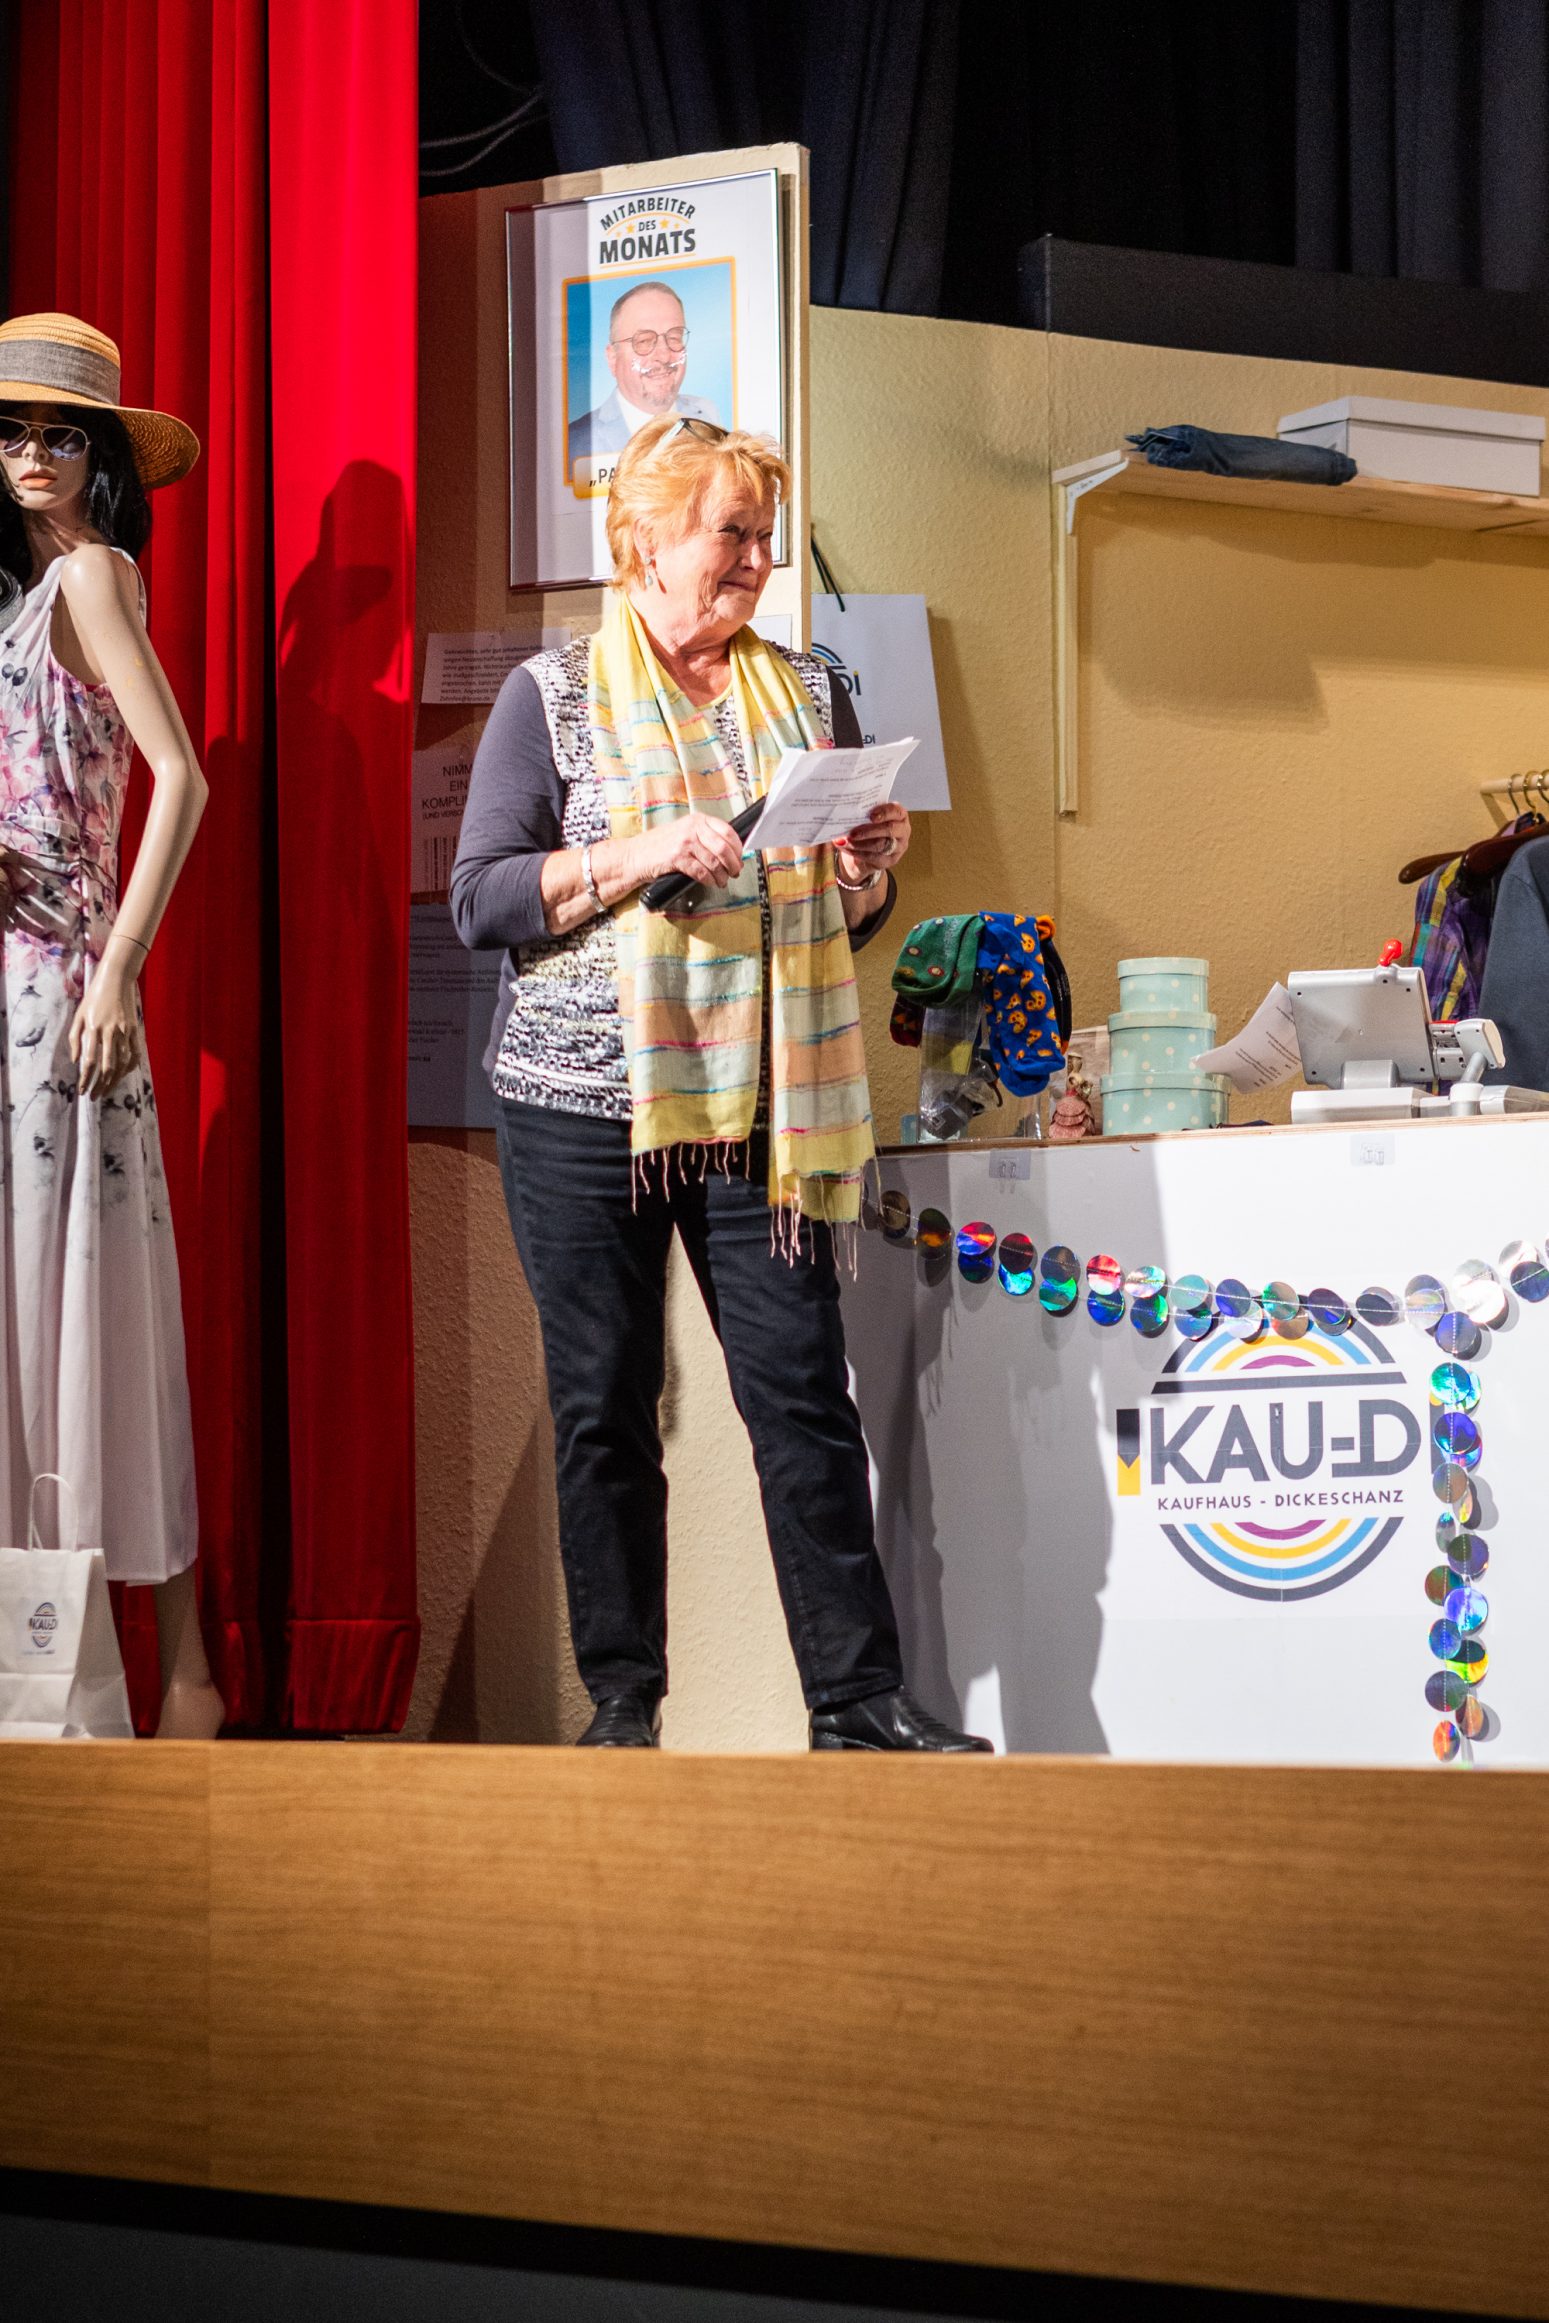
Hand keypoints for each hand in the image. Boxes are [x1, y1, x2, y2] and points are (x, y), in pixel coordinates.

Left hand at [69, 950, 141, 1097]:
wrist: (117, 980)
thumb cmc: (94, 997)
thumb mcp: (79, 1015)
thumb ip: (75, 1038)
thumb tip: (75, 1061)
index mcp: (94, 1029)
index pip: (89, 1061)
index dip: (85, 1079)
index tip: (82, 1091)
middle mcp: (110, 1033)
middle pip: (107, 1067)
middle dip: (100, 1085)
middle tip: (94, 1096)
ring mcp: (125, 1032)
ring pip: (122, 1064)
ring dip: (114, 1080)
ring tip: (106, 1091)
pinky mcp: (135, 1031)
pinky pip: (134, 1054)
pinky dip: (129, 1068)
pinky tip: (123, 1075)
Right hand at [631, 811, 745, 891]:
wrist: (635, 855)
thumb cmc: (661, 846)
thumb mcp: (685, 833)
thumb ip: (705, 836)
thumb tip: (731, 851)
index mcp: (698, 819)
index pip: (728, 831)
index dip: (738, 848)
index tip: (740, 858)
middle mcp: (692, 828)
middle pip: (724, 848)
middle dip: (733, 864)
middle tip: (735, 873)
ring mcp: (684, 842)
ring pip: (714, 862)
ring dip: (722, 876)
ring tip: (722, 881)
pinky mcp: (677, 857)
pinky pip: (701, 872)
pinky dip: (709, 880)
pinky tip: (711, 883)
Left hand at [836, 801, 910, 888]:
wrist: (866, 850)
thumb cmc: (868, 827)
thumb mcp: (868, 818)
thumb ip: (863, 814)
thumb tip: (846, 812)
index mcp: (900, 815)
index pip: (896, 811)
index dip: (884, 812)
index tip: (870, 815)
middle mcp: (903, 831)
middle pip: (889, 830)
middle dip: (869, 831)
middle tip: (852, 833)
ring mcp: (898, 847)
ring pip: (881, 845)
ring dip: (860, 843)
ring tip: (845, 840)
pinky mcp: (890, 860)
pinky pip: (874, 857)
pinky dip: (857, 852)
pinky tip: (845, 848)